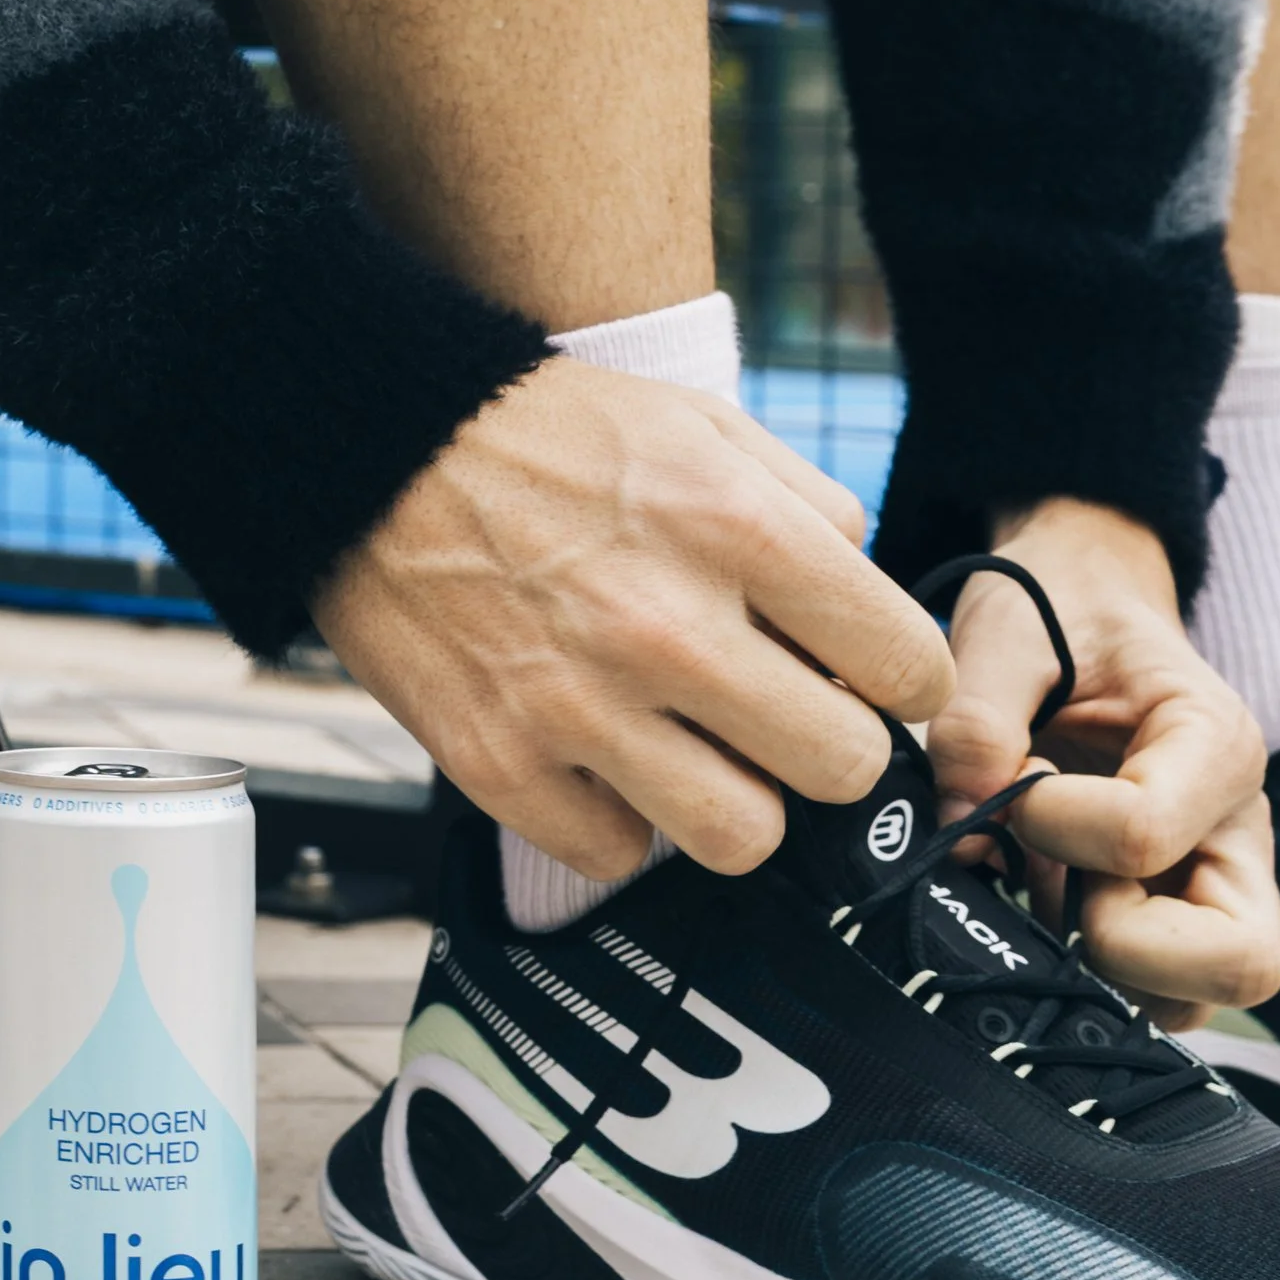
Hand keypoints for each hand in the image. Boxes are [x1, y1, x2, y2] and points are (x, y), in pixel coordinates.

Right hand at [312, 359, 955, 880]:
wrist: (371, 446)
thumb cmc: (548, 435)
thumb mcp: (702, 424)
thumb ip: (813, 511)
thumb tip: (871, 618)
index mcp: (735, 529)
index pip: (908, 668)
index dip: (902, 681)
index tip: (868, 680)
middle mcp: (666, 626)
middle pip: (842, 771)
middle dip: (827, 745)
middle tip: (781, 715)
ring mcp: (578, 706)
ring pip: (742, 839)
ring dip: (732, 799)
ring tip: (695, 747)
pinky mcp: (498, 763)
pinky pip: (615, 855)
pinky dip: (615, 817)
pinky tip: (597, 753)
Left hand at [930, 498, 1279, 1020]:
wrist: (1081, 601)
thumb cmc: (1057, 609)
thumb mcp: (1006, 632)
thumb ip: (976, 723)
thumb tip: (959, 831)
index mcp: (1213, 744)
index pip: (1142, 836)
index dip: (1050, 824)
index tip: (1014, 783)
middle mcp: (1234, 828)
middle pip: (1237, 960)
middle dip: (1120, 943)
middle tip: (1052, 876)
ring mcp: (1209, 881)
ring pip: (1193, 999)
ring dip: (1100, 969)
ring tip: (1042, 885)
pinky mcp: (1171, 913)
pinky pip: (1149, 993)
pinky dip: (1084, 971)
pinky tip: (1037, 899)